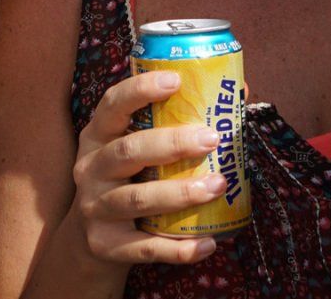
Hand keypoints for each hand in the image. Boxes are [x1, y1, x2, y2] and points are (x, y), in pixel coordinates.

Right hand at [69, 71, 225, 267]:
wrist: (91, 240)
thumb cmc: (128, 180)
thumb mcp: (134, 147)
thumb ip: (174, 123)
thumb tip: (239, 92)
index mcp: (97, 136)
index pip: (112, 105)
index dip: (140, 90)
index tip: (175, 81)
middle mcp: (90, 169)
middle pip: (128, 151)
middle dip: (172, 144)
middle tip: (212, 139)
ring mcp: (95, 208)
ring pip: (138, 200)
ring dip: (180, 193)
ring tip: (218, 186)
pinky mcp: (105, 245)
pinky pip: (146, 248)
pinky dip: (179, 248)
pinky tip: (208, 243)